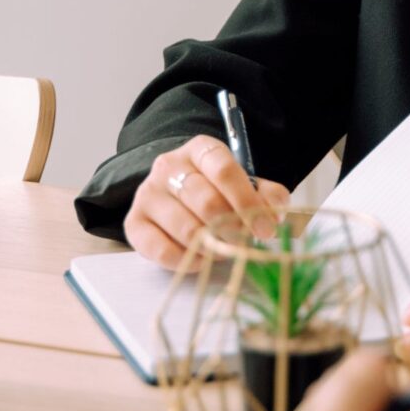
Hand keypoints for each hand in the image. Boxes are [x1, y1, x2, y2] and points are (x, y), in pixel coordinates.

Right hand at [124, 135, 289, 267]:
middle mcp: (169, 166)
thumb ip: (266, 195)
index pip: (224, 170)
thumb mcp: (244, 184)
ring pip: (187, 228)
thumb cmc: (216, 190)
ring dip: (213, 246)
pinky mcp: (134, 222)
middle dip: (233, 229)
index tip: (266, 229)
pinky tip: (200, 257)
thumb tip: (275, 214)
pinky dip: (188, 260)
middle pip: (206, 201)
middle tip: (245, 242)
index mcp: (200, 150)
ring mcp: (148, 194)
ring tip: (224, 249)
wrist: (174, 196)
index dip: (248, 202)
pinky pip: (163, 250)